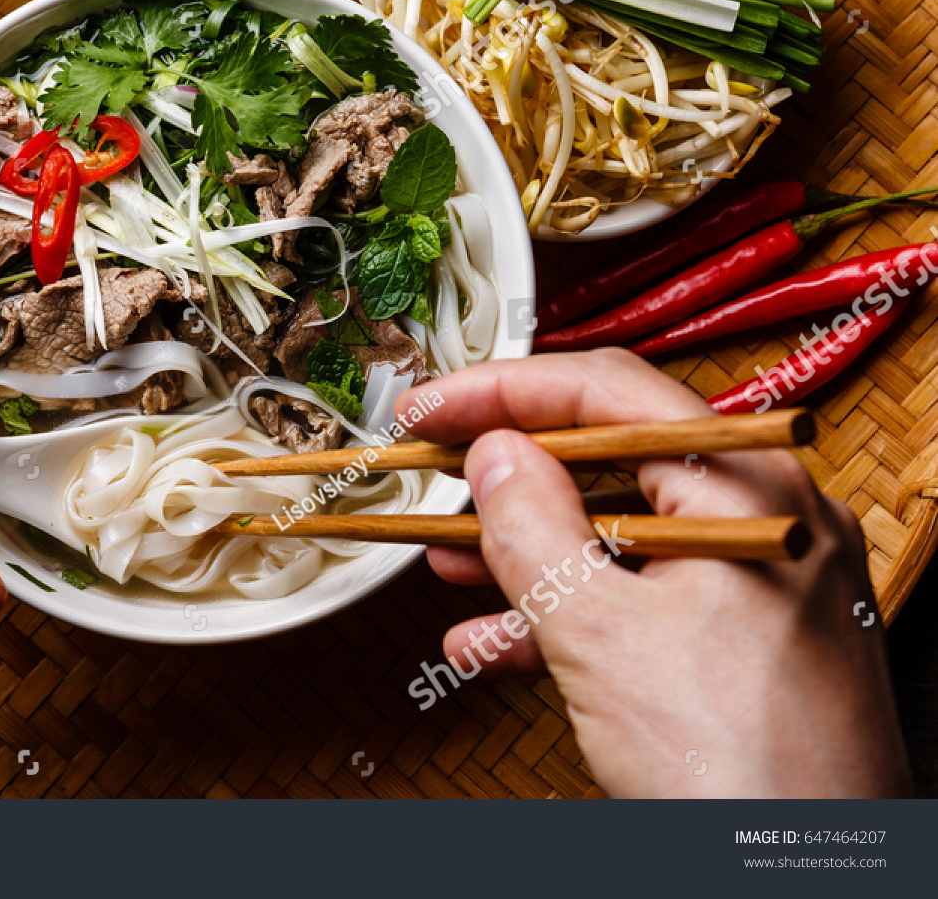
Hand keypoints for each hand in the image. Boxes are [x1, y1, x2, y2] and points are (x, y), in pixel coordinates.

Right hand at [396, 348, 910, 797]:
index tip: (430, 409)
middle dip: (508, 481)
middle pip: (609, 462)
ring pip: (614, 538)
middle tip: (434, 476)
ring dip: (521, 554)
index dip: (502, 392)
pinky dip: (561, 617)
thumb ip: (533, 530)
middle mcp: (762, 522)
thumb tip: (494, 455)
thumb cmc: (747, 767)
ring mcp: (753, 587)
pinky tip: (490, 645)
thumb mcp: (602, 634)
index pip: (610, 393)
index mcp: (749, 488)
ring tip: (447, 562)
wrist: (810, 885)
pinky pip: (635, 603)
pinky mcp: (737, 647)